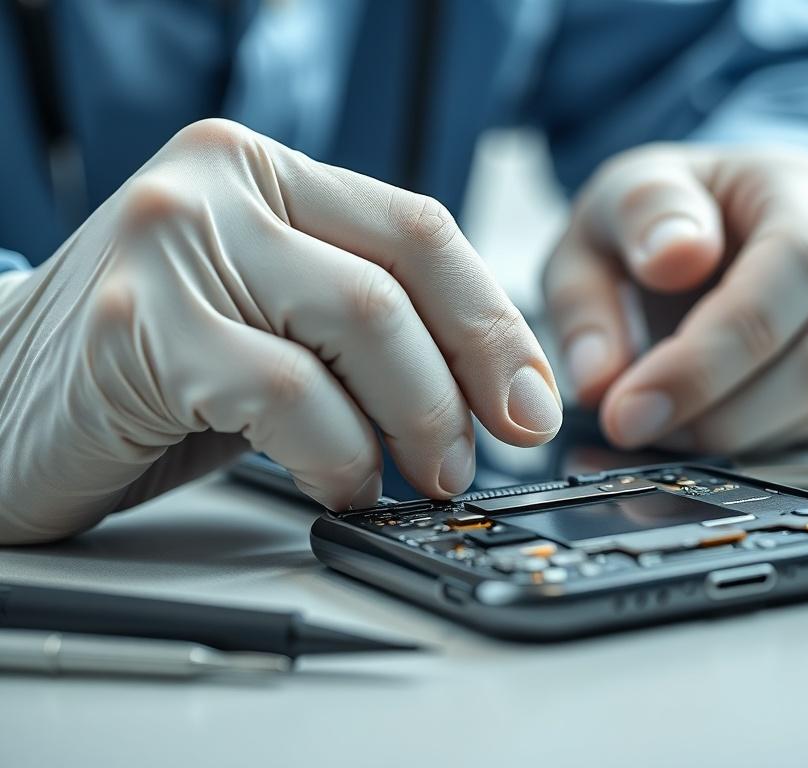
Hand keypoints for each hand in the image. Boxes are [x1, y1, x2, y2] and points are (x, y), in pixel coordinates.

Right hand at [0, 119, 560, 543]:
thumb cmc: (155, 363)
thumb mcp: (272, 316)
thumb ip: (362, 320)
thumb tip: (493, 383)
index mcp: (264, 171)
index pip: (420, 231)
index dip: (494, 324)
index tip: (532, 401)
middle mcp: (217, 184)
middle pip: (398, 279)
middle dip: (464, 385)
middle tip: (474, 459)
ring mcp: (170, 244)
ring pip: (358, 326)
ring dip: (412, 423)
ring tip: (413, 478)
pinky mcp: (134, 325)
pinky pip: (286, 392)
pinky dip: (337, 452)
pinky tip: (340, 483)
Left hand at [543, 144, 807, 453]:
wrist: (724, 227)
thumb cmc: (670, 217)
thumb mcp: (612, 210)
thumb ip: (596, 284)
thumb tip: (602, 372)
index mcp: (804, 189)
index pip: (791, 268)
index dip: (709, 353)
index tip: (628, 403)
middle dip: (716, 413)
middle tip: (633, 428)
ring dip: (734, 433)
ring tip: (660, 422)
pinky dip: (762, 442)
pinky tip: (705, 422)